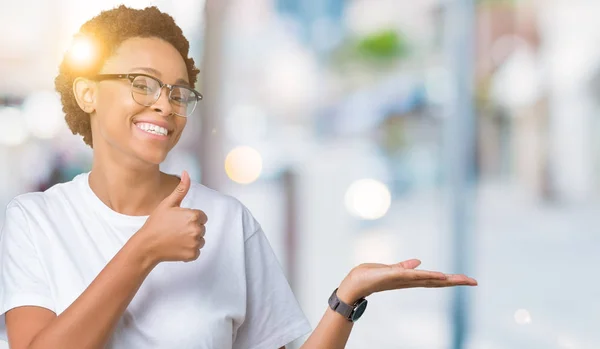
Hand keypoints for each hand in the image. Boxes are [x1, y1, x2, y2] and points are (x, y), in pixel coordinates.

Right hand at [134, 171, 206, 263]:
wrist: (147, 245)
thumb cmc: (156, 224)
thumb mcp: (168, 203)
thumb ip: (181, 189)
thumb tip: (187, 173)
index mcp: (194, 216)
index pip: (202, 216)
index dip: (190, 218)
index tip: (179, 221)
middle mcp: (197, 229)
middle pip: (202, 228)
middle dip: (191, 228)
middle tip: (175, 230)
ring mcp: (195, 243)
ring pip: (200, 240)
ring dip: (191, 240)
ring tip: (176, 238)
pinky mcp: (192, 255)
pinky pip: (197, 251)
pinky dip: (189, 250)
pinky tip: (177, 247)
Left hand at [336, 259, 476, 303]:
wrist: (354, 283)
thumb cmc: (371, 277)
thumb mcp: (390, 269)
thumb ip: (404, 266)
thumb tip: (417, 262)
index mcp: (411, 280)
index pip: (435, 279)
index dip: (452, 280)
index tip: (469, 279)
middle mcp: (409, 282)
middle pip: (437, 282)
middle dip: (455, 282)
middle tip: (474, 281)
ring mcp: (403, 280)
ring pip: (428, 279)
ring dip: (444, 279)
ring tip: (460, 279)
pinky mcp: (394, 276)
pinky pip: (413, 276)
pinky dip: (426, 275)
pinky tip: (438, 275)